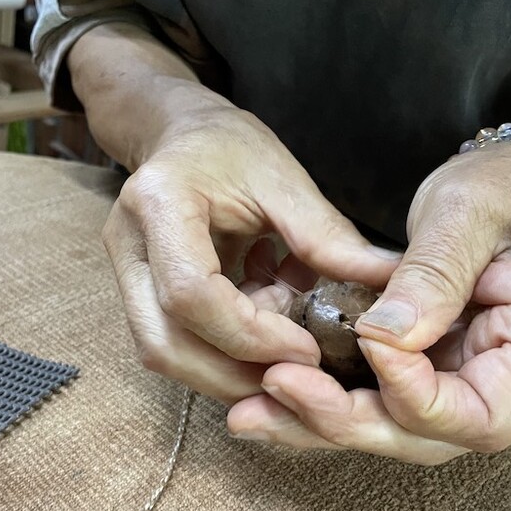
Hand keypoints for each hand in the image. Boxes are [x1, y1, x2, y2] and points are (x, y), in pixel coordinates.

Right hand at [102, 96, 399, 401]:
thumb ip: (327, 237)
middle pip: (164, 342)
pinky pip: (172, 344)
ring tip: (282, 348)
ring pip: (161, 353)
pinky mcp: (135, 294)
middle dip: (235, 373)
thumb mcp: (283, 179)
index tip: (306, 348)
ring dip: (228, 370)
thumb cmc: (229, 146)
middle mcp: (126, 244)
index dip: (250, 334)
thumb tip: (387, 286)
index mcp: (159, 202)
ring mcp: (123, 273)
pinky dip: (222, 352)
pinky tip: (261, 325)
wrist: (180, 134)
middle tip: (299, 375)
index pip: (190, 293)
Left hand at [227, 142, 510, 463]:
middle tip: (275, 388)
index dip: (415, 397)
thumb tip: (383, 339)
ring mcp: (469, 381)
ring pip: (395, 428)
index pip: (483, 415)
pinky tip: (270, 393)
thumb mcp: (472, 209)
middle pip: (428, 437)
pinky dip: (326, 400)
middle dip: (346, 421)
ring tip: (249, 412)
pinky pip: (379, 400)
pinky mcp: (431, 371)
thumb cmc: (509, 185)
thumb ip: (434, 273)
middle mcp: (510, 381)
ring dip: (320, 423)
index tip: (366, 344)